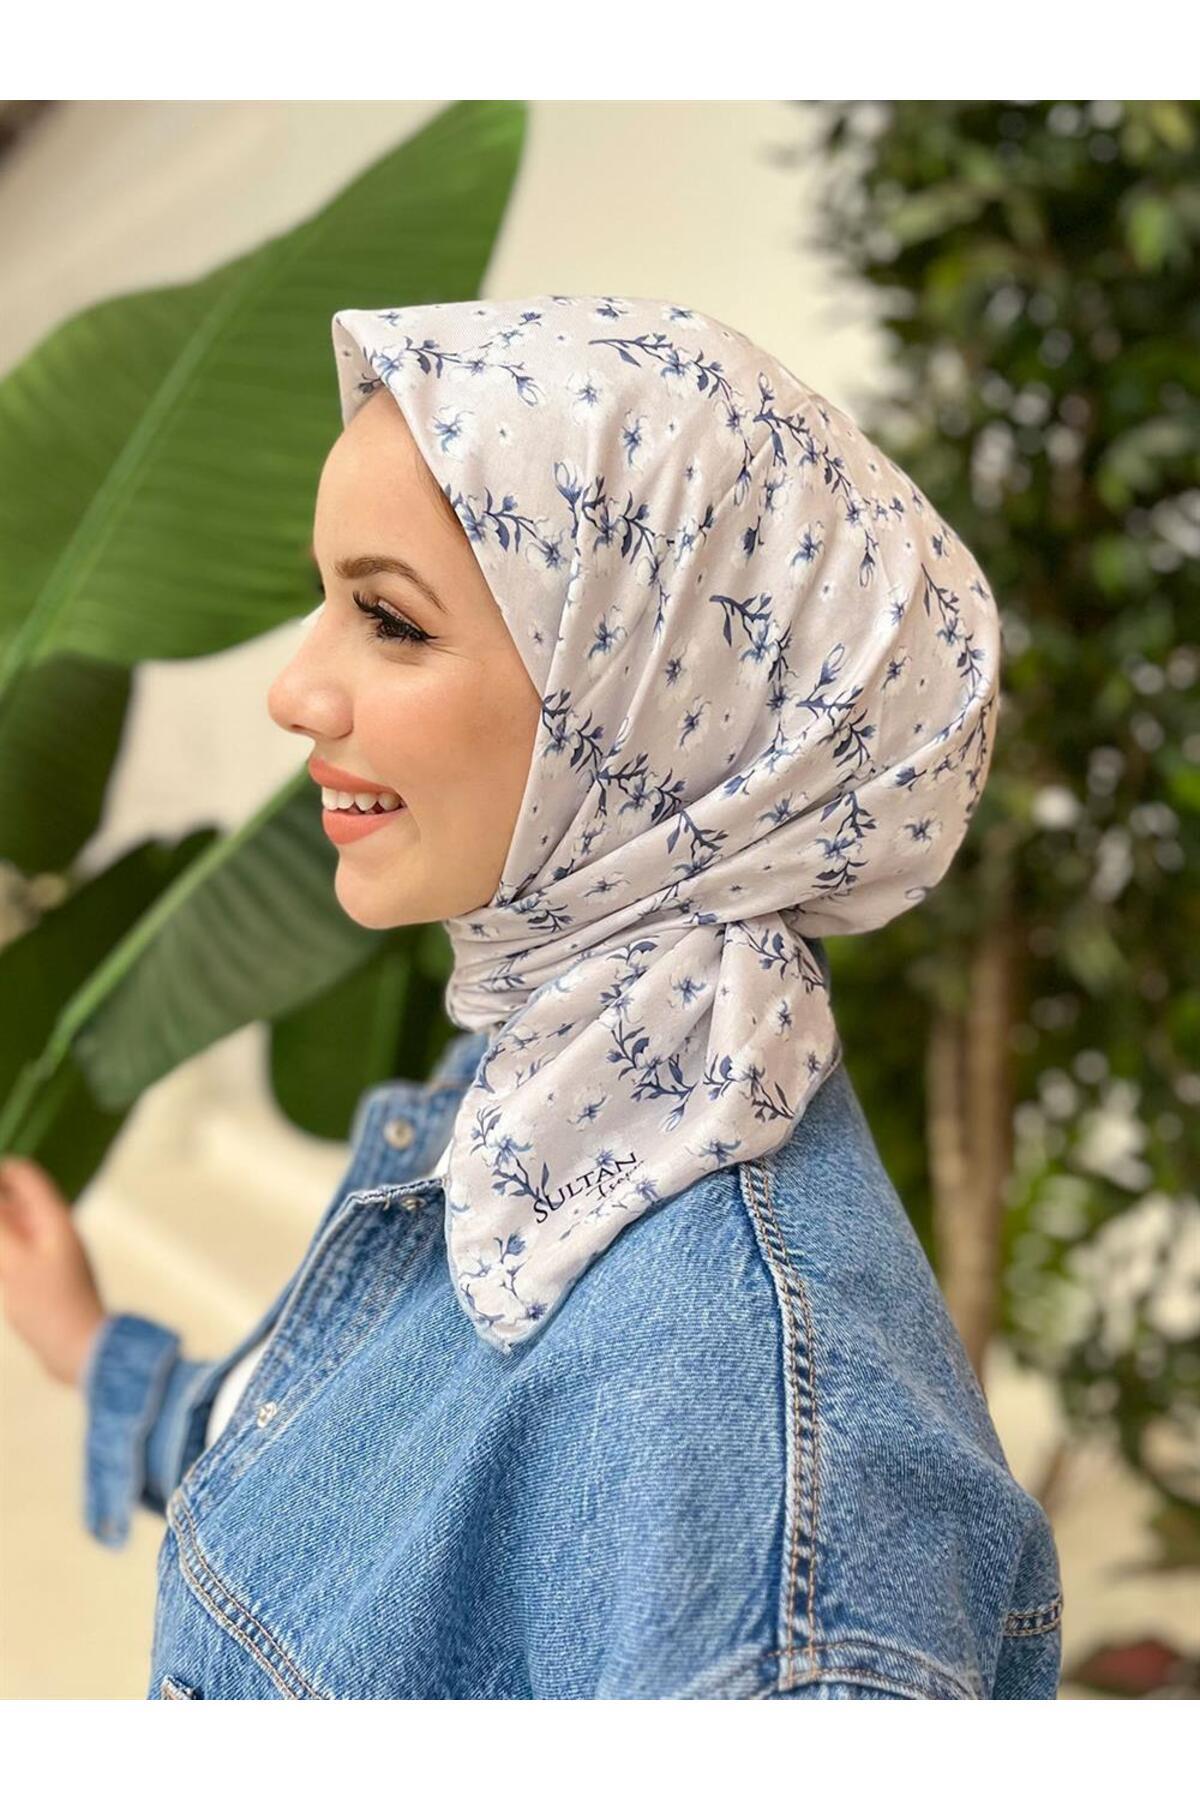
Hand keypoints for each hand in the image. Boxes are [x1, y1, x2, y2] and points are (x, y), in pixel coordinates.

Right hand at [0, 1155, 107, 1387]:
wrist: (79, 1350)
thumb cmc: (49, 1306)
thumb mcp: (13, 1261)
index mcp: (53, 1219)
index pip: (24, 1175)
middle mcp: (54, 1230)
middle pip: (15, 1200)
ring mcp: (49, 1253)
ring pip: (12, 1227)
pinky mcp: (43, 1276)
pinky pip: (14, 1251)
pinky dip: (0, 1250)